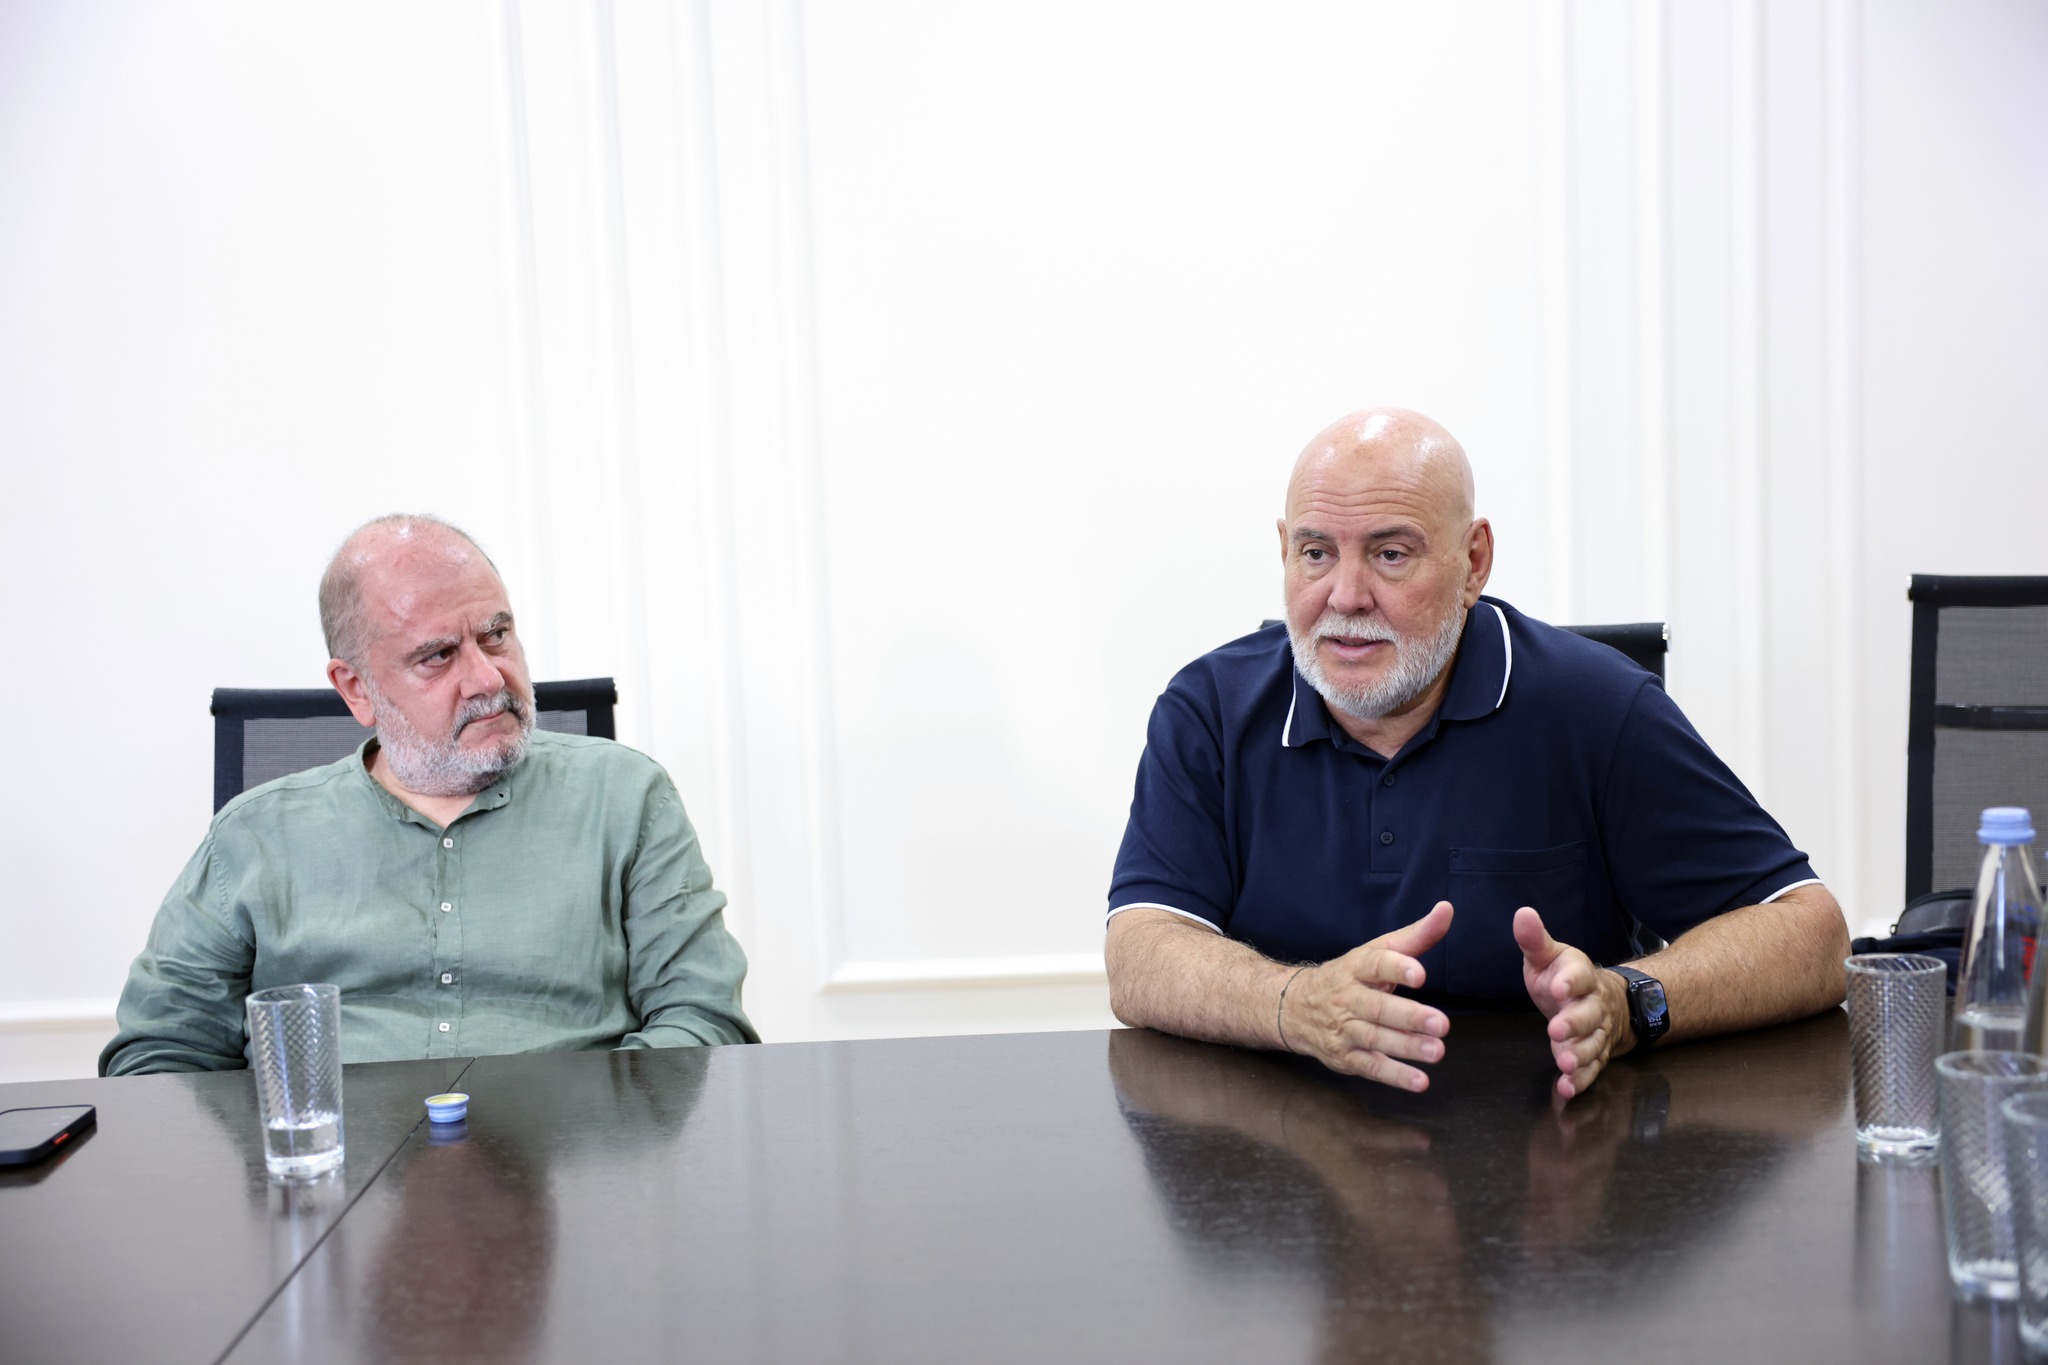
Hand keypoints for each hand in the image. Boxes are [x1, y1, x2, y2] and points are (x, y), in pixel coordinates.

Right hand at [1279, 901, 1454, 1091]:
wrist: (1295, 1007)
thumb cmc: (1350, 977)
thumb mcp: (1377, 951)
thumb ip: (1416, 935)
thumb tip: (1446, 909)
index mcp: (1357, 968)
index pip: (1375, 964)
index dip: (1397, 968)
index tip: (1420, 974)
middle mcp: (1348, 998)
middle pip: (1377, 1008)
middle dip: (1409, 1016)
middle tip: (1441, 1023)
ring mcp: (1344, 1029)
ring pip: (1374, 1038)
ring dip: (1406, 1046)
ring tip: (1437, 1051)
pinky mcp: (1345, 1057)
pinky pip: (1370, 1067)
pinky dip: (1394, 1076)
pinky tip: (1420, 1081)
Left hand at [1514, 906, 1632, 1099]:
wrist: (1602, 1000)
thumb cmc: (1565, 977)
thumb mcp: (1549, 956)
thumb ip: (1535, 940)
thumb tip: (1522, 913)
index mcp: (1580, 977)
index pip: (1580, 977)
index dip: (1571, 982)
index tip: (1558, 987)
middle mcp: (1593, 1006)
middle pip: (1588, 1015)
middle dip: (1574, 1023)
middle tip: (1556, 1030)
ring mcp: (1596, 1033)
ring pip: (1592, 1045)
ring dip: (1579, 1055)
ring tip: (1564, 1063)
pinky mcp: (1594, 1055)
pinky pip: (1591, 1070)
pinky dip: (1580, 1080)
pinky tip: (1566, 1088)